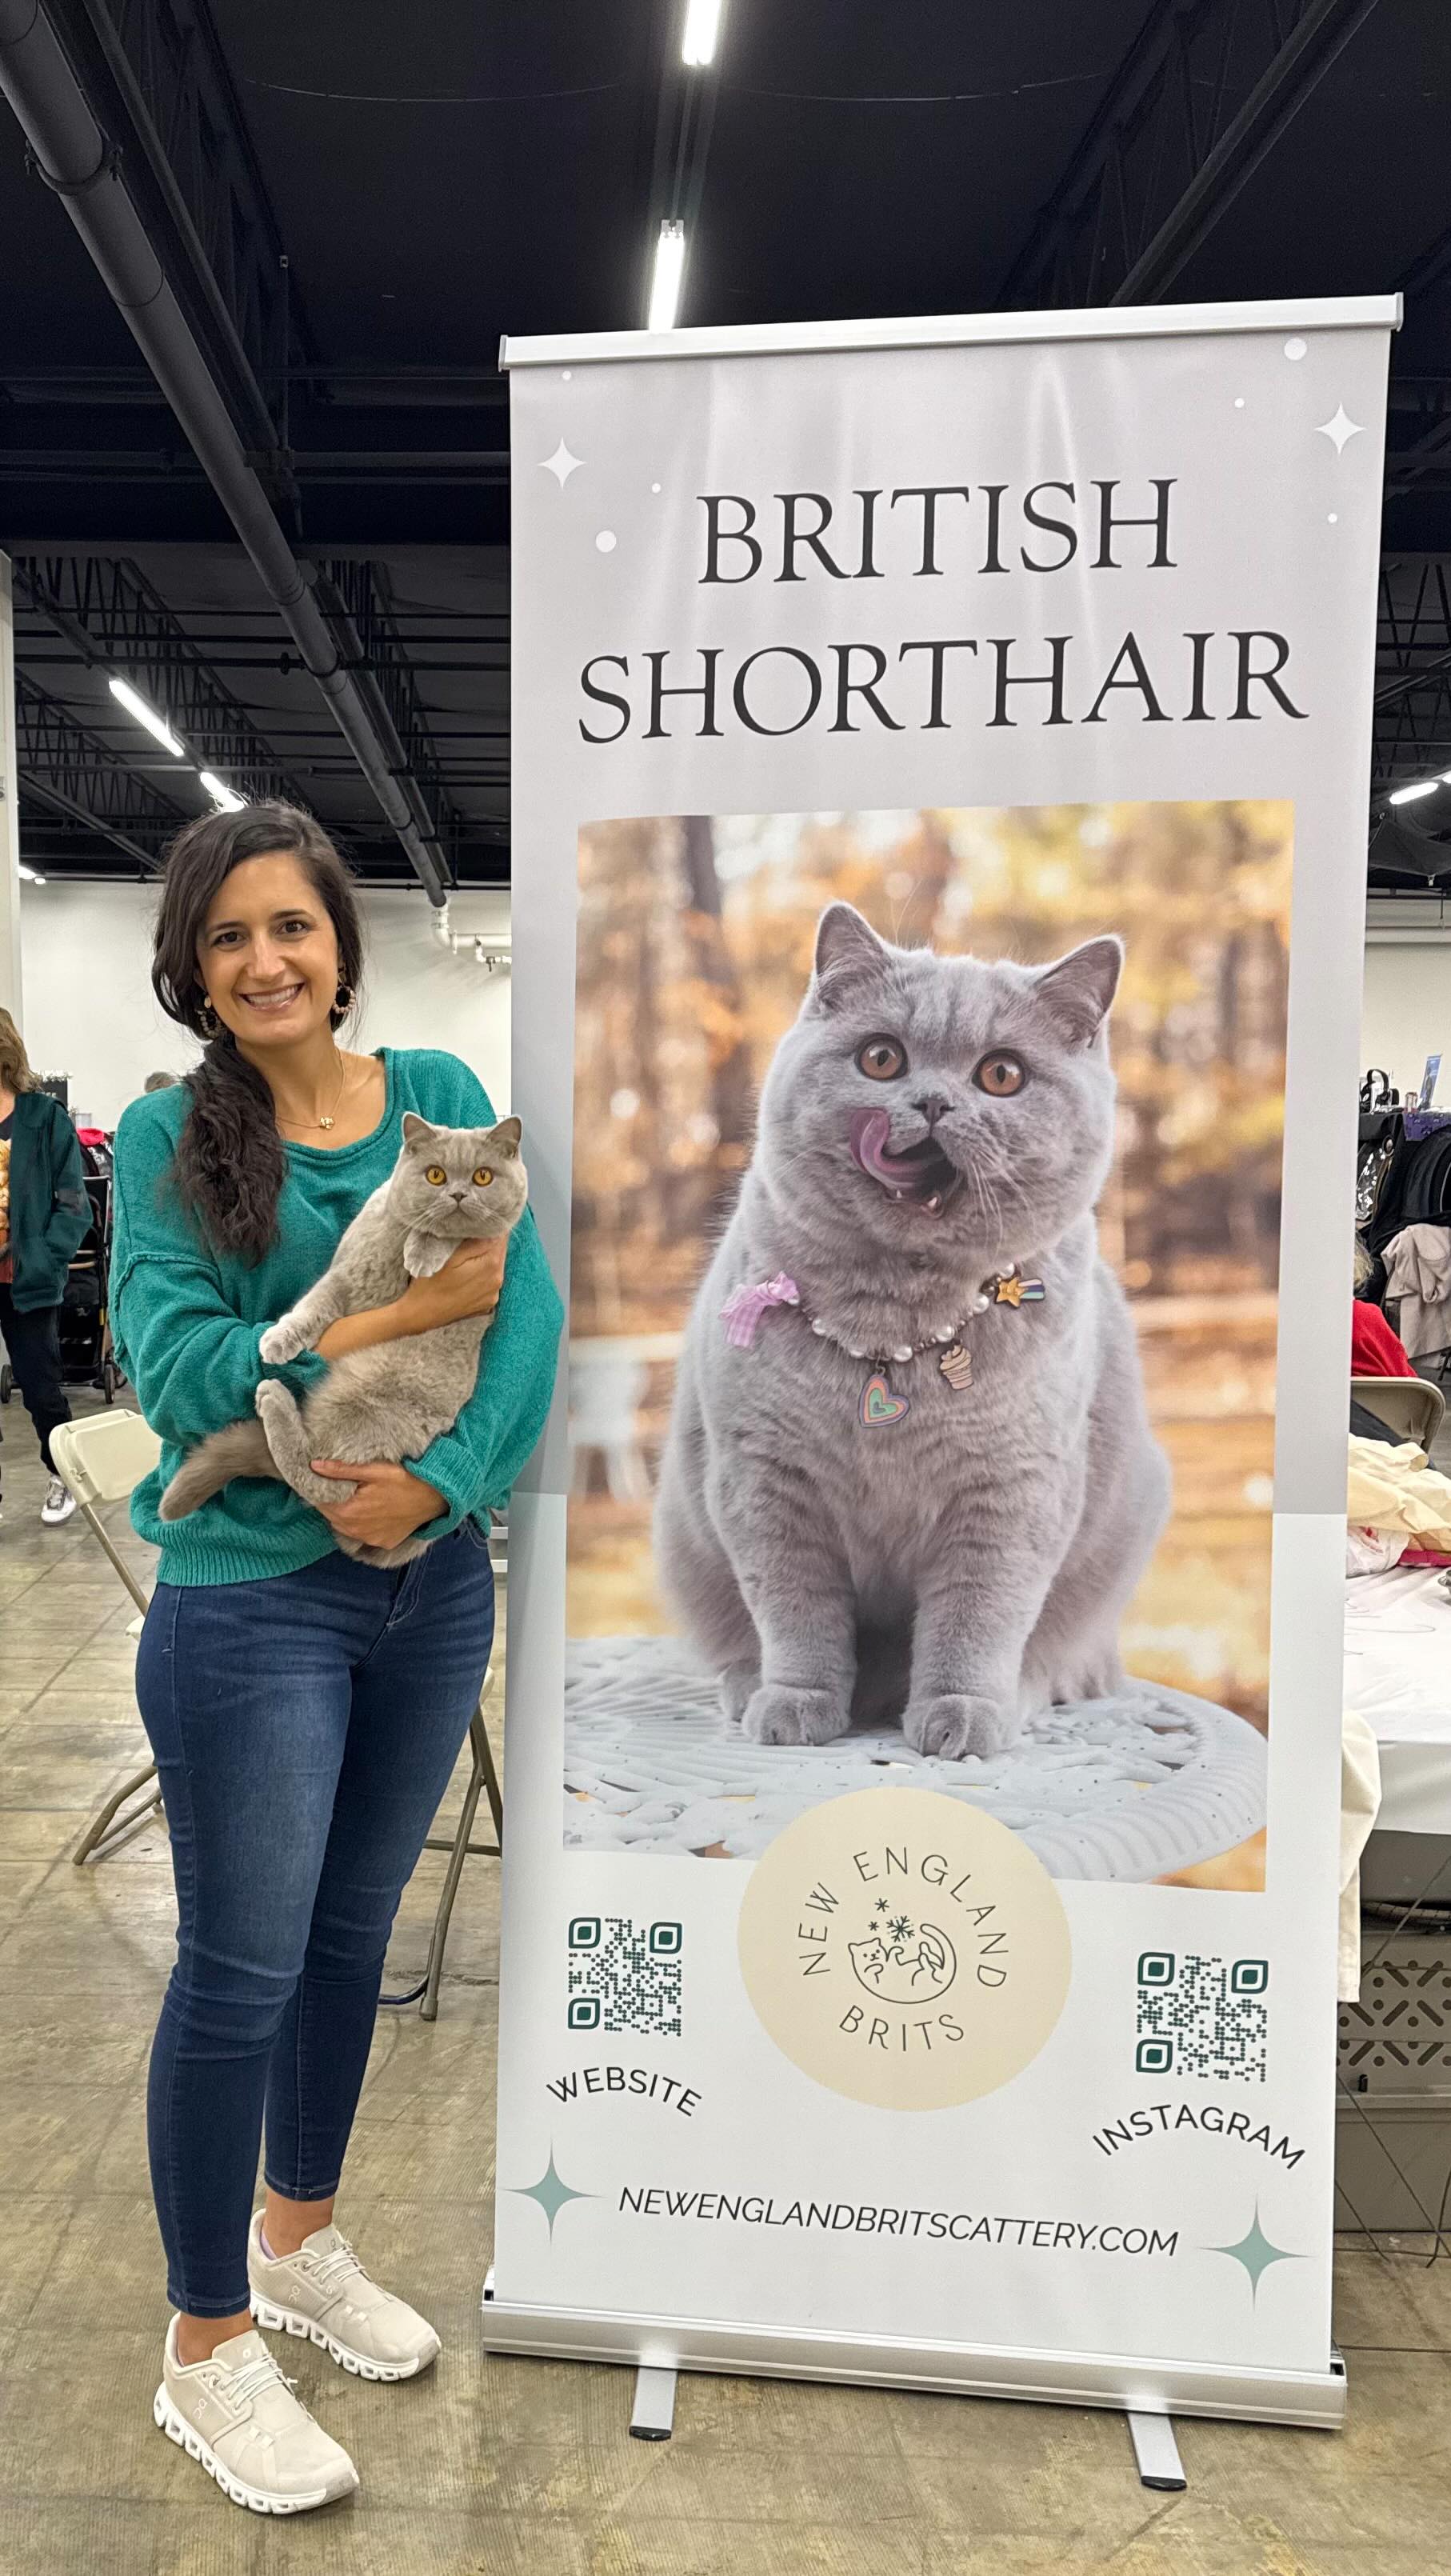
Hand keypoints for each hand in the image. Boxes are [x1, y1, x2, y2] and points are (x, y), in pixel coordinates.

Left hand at [309, 1459, 446, 1548]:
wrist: (433, 1498)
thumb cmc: (404, 1481)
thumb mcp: (373, 1470)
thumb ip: (341, 1470)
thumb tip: (314, 1466)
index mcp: (348, 1511)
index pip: (320, 1501)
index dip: (321, 1489)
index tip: (326, 1478)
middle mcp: (355, 1530)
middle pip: (331, 1515)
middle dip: (332, 1501)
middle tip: (344, 1485)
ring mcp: (369, 1539)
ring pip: (344, 1526)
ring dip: (345, 1513)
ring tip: (357, 1497)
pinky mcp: (381, 1542)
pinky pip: (362, 1534)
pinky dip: (361, 1523)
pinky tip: (371, 1511)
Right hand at [396, 1237, 506, 1334]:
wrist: (420, 1314)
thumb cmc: (430, 1283)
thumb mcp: (450, 1256)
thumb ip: (475, 1242)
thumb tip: (493, 1230)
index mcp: (491, 1265)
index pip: (501, 1237)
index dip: (491, 1228)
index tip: (478, 1224)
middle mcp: (498, 1281)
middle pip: (500, 1252)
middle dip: (489, 1243)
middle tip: (469, 1238)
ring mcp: (493, 1295)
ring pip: (496, 1267)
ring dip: (486, 1259)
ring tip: (466, 1257)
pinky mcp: (487, 1304)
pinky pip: (490, 1282)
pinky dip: (483, 1275)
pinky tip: (466, 1275)